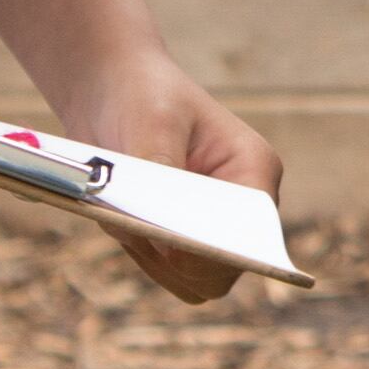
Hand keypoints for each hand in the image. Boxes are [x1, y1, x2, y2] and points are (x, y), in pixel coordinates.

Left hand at [65, 56, 283, 306]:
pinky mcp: (180, 237)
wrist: (114, 90)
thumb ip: (163, 179)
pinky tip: (119, 211)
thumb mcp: (152, 124)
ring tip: (123, 204)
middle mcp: (241, 207)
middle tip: (135, 227)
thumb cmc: (143, 95)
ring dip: (151, 255)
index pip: (254, 232)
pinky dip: (137, 251)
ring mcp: (211, 226)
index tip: (176, 249)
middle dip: (177, 259)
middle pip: (223, 271)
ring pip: (190, 278)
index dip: (220, 252)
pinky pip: (163, 270)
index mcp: (254, 170)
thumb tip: (166, 238)